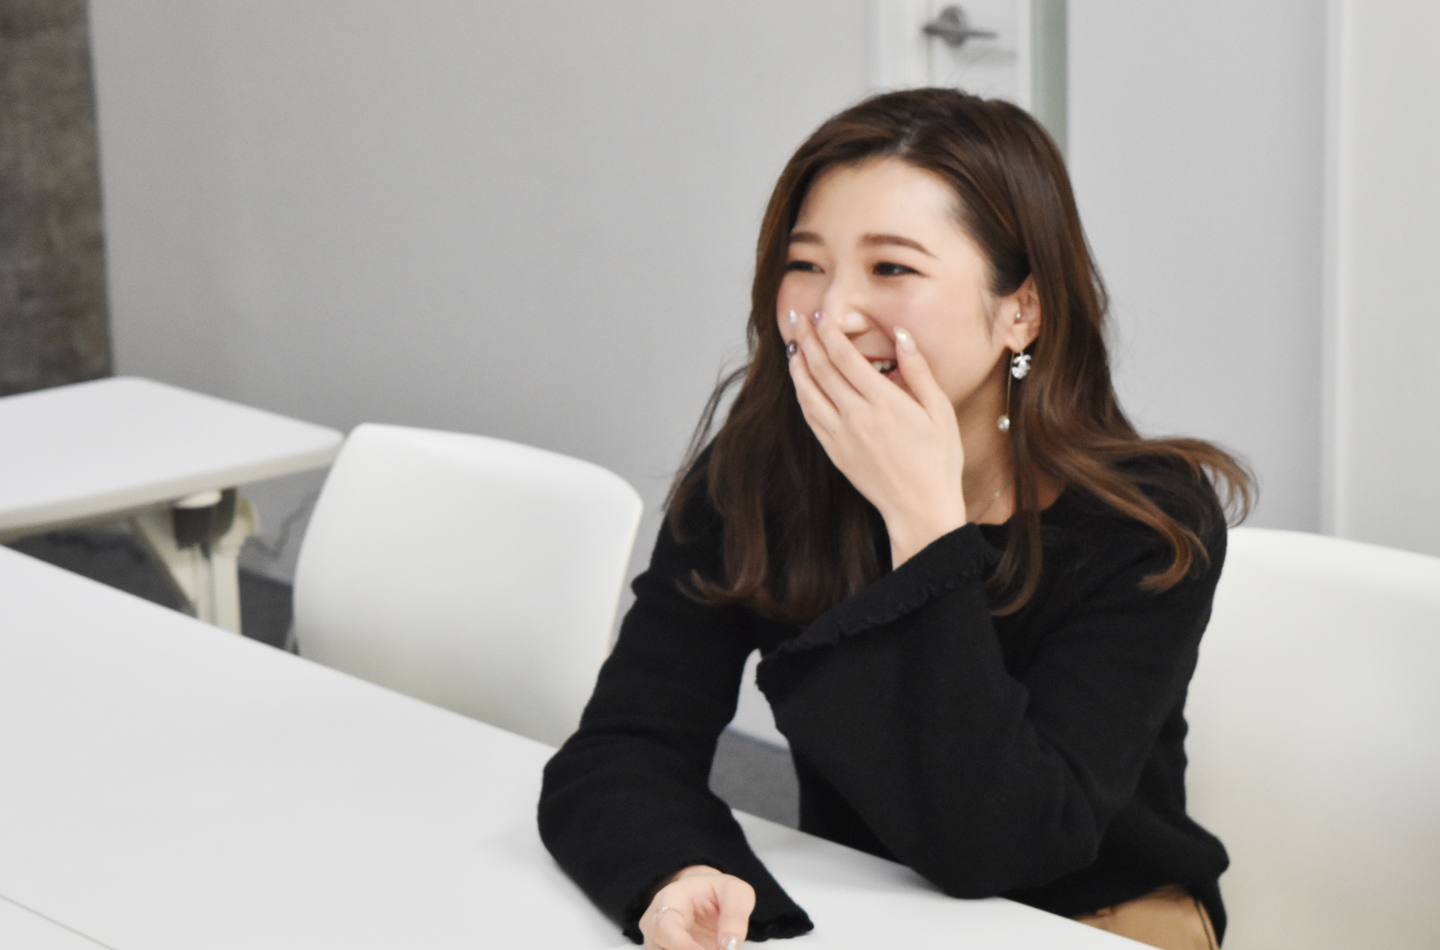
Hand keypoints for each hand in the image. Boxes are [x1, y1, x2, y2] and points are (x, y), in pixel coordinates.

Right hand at [638, 865, 754, 949]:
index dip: (684, 947)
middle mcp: (654, 922)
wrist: (703, 896)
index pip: (665, 927)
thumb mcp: (736, 893)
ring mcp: (655, 943)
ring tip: (716, 949)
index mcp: (670, 898)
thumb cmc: (717, 892)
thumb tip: (730, 947)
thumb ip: (736, 917)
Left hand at [789, 310, 966, 565]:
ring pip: (808, 392)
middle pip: (821, 368)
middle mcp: (856, 416)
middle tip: (797, 317)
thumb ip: (918, 371)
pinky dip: (802, 394)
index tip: (821, 314)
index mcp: (883, 402)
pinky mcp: (834, 452)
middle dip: (806, 339)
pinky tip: (801, 382)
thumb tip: (902, 335)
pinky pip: (810, 416)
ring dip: (798, 365)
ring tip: (792, 344)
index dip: (829, 332)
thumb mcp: (940, 411)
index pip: (845, 357)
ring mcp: (841, 436)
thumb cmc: (938, 460)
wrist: (920, 508)